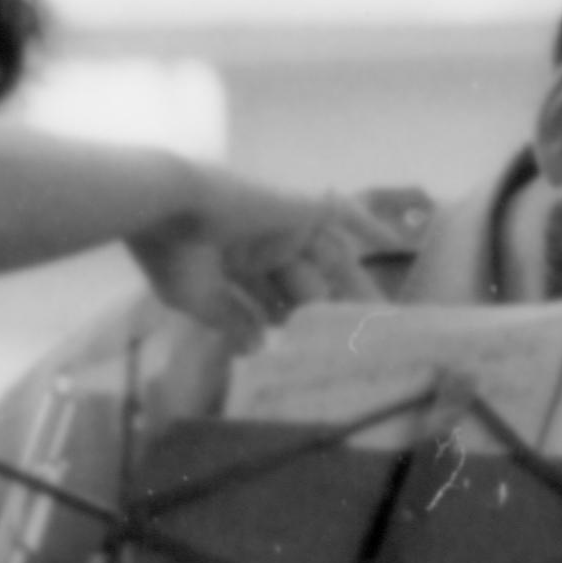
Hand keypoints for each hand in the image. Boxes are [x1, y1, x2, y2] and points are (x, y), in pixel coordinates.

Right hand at [130, 172, 390, 343]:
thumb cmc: (173, 254)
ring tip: (382, 322)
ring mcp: (283, 227)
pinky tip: (395, 241)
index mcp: (233, 267)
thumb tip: (256, 349)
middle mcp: (261, 246)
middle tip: (358, 348)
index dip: (292, 328)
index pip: (272, 303)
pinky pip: (343, 212)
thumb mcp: (199, 298)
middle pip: (308, 286)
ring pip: (330, 262)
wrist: (166, 204)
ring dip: (354, 289)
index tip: (311, 358)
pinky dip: (367, 222)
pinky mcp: (301, 207)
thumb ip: (232, 319)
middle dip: (328, 315)